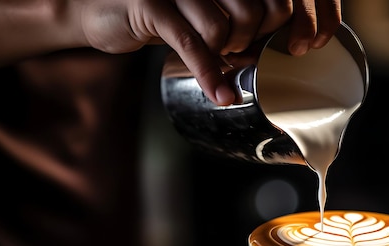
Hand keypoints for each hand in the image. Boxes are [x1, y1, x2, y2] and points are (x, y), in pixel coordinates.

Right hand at [80, 0, 341, 104]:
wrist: (104, 11)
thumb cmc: (163, 16)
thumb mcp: (204, 14)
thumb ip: (237, 23)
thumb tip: (274, 51)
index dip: (284, 24)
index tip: (283, 46)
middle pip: (256, 12)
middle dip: (252, 43)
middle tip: (237, 52)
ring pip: (224, 29)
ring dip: (225, 56)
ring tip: (217, 58)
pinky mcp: (152, 5)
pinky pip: (191, 43)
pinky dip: (208, 73)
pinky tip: (219, 94)